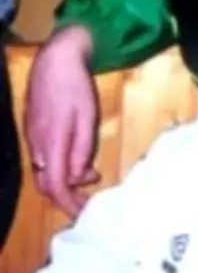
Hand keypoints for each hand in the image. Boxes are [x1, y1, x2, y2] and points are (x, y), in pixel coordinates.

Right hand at [26, 26, 99, 217]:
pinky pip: (44, 157)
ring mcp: (33, 137)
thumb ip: (82, 148)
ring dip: (65, 179)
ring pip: (45, 170)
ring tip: (89, 175)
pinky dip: (60, 164)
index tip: (83, 213)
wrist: (56, 59)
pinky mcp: (35, 129)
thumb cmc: (75, 87)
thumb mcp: (88, 117)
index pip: (55, 186)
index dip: (68, 204)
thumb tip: (78, 176)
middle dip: (67, 195)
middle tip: (90, 196)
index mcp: (51, 144)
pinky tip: (77, 158)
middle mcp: (37, 145)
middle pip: (46, 183)